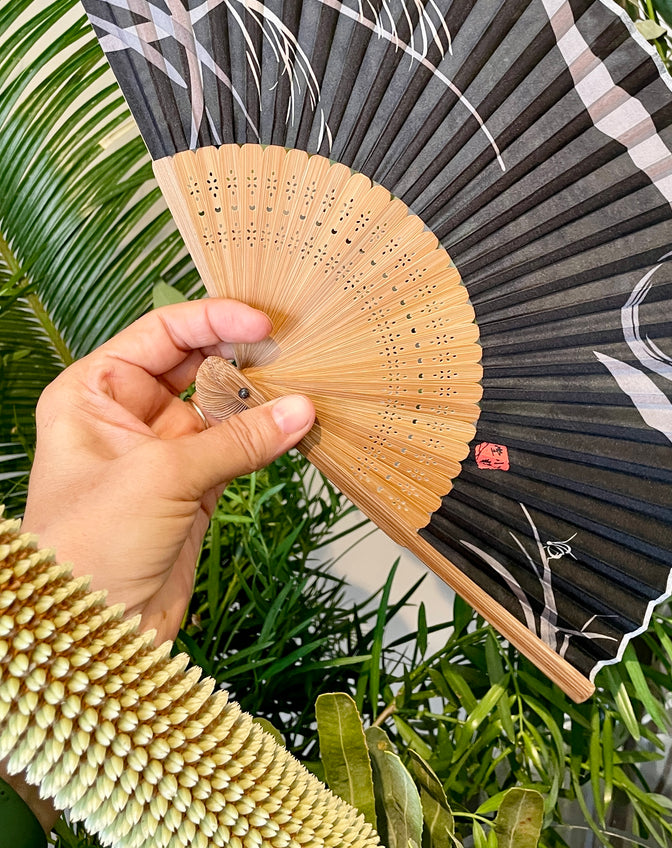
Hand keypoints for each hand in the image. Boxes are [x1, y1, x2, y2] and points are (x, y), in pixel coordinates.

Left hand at [22, 298, 314, 645]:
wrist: (92, 632)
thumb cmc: (89, 546)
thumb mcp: (162, 477)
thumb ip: (237, 439)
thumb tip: (299, 409)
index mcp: (94, 391)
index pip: (161, 333)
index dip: (212, 320)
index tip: (260, 324)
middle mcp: (126, 413)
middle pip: (194, 362)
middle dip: (240, 354)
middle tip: (288, 349)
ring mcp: (162, 450)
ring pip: (221, 405)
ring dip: (259, 398)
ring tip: (301, 386)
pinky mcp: (193, 485)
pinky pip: (237, 446)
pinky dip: (266, 437)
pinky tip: (295, 426)